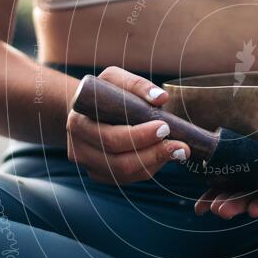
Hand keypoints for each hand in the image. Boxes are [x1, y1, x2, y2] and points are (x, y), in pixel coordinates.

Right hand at [66, 66, 190, 184]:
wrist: (87, 108)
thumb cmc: (103, 92)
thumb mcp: (114, 79)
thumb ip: (137, 85)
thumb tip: (160, 98)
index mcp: (78, 123)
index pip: (110, 138)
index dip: (139, 136)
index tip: (164, 127)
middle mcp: (79, 149)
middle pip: (119, 162)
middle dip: (153, 153)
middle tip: (179, 144)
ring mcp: (89, 165)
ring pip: (125, 174)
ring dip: (155, 163)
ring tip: (178, 150)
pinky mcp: (100, 174)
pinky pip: (128, 178)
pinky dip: (149, 168)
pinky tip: (164, 155)